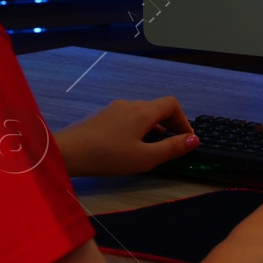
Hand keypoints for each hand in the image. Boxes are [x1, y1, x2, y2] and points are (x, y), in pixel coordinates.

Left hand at [54, 96, 197, 177]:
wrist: (68, 152)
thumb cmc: (109, 156)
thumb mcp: (145, 158)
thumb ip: (171, 148)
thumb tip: (194, 139)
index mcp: (143, 112)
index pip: (171, 104)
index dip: (183, 120)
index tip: (186, 138)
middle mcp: (129, 104)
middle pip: (156, 107)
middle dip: (169, 123)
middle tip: (173, 143)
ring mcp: (113, 109)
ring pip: (140, 112)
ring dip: (152, 126)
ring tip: (153, 145)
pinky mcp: (101, 116)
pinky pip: (126, 117)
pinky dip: (137, 127)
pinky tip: (129, 144)